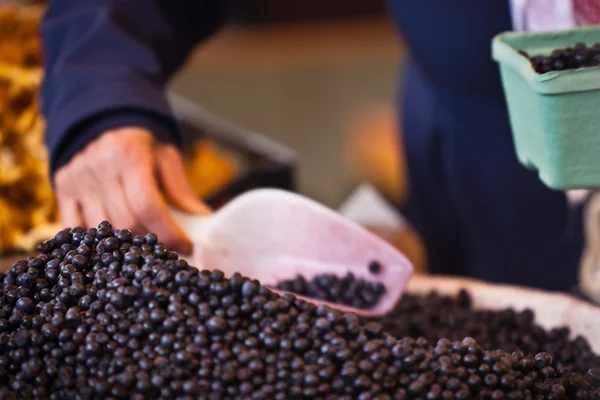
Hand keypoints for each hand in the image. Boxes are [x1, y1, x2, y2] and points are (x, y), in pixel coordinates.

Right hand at [54, 127, 209, 252]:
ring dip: (125, 248)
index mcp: (128, 154)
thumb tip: (204, 221)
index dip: (169, 233)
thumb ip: (181, 191)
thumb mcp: (165, 158)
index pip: (148, 206)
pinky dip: (96, 244)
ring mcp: (76, 180)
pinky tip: (115, 245)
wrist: (102, 123)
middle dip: (151, 243)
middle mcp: (98, 167)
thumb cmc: (141, 144)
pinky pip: (76, 229)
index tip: (186, 246)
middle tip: (167, 250)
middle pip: (125, 222)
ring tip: (144, 249)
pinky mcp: (61, 191)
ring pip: (101, 231)